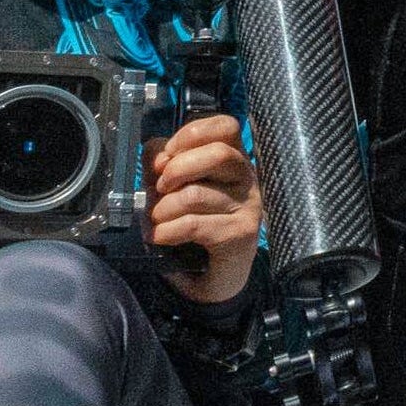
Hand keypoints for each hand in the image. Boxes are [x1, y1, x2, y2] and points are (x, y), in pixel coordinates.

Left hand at [145, 112, 261, 303]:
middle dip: (178, 169)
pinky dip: (168, 231)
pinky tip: (161, 237)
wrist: (213, 278)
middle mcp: (247, 179)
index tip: (169, 153)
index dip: (193, 133)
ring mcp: (248, 207)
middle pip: (218, 154)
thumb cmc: (194, 227)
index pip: (226, 127)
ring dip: (164, 209)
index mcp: (233, 160)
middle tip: (160, 188)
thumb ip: (163, 164)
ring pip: (197, 194)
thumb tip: (157, 154)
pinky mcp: (240, 234)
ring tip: (157, 221)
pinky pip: (194, 225)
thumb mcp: (173, 189)